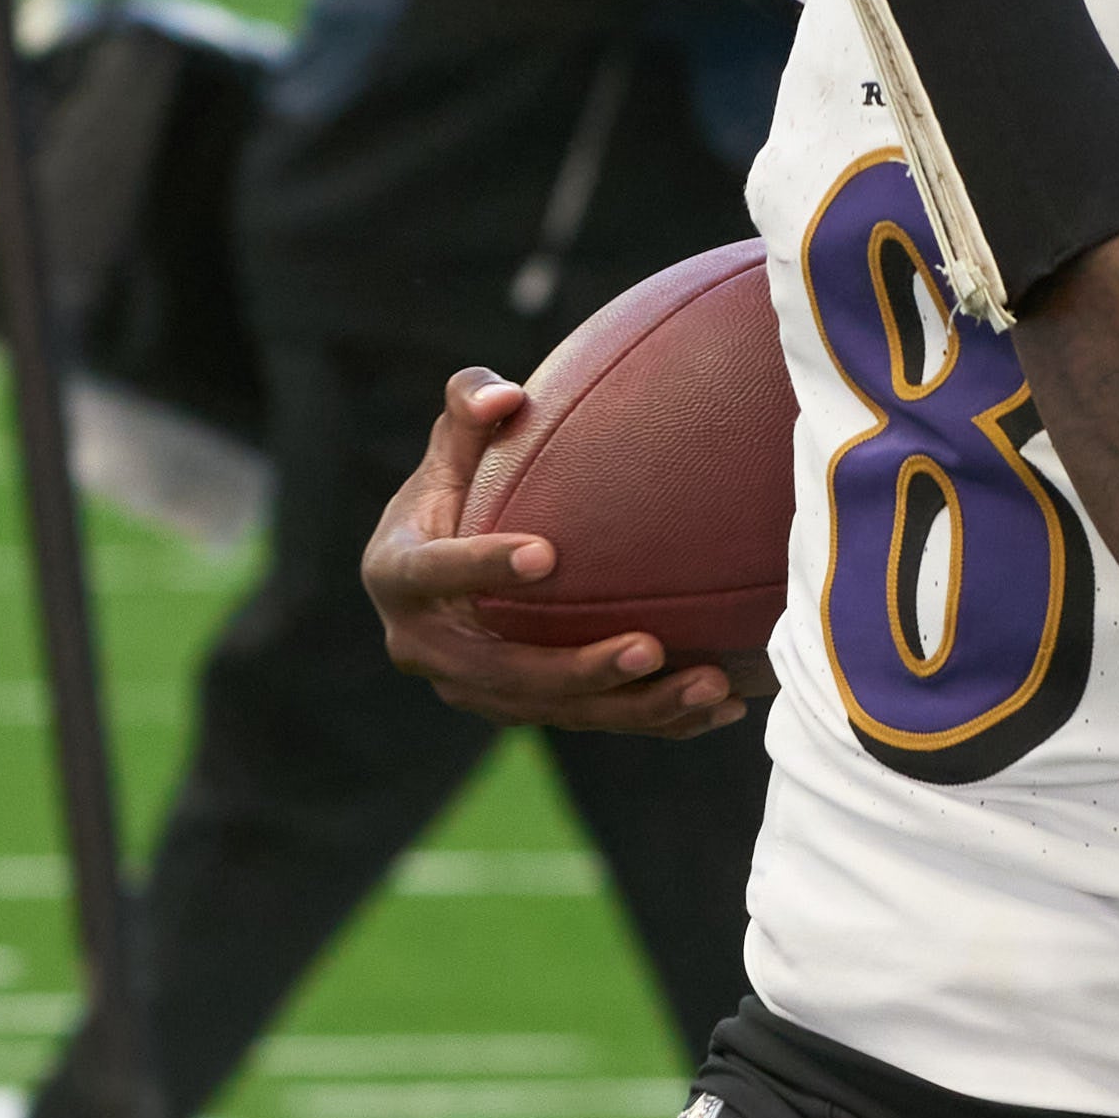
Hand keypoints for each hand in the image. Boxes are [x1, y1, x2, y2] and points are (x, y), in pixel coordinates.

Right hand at [363, 369, 747, 736]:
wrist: (440, 563)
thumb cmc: (455, 482)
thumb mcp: (451, 439)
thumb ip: (470, 402)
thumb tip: (504, 397)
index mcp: (396, 573)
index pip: (435, 574)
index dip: (484, 568)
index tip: (547, 553)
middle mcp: (423, 645)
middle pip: (503, 671)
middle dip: (579, 669)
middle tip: (652, 646)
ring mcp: (470, 688)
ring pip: (554, 711)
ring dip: (635, 706)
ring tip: (712, 686)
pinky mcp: (515, 709)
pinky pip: (586, 720)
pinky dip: (654, 718)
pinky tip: (721, 706)